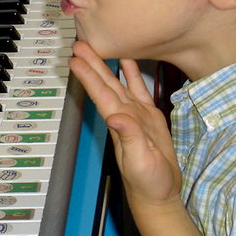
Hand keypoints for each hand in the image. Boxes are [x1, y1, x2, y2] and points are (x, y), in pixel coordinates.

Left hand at [69, 41, 181, 207]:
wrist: (160, 192)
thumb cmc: (147, 182)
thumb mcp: (139, 161)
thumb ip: (129, 137)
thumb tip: (116, 117)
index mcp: (120, 123)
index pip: (100, 94)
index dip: (88, 76)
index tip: (75, 58)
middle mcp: (123, 115)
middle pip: (104, 83)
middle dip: (91, 63)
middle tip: (78, 42)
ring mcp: (135, 114)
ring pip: (117, 83)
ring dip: (106, 65)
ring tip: (98, 45)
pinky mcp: (148, 116)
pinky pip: (138, 89)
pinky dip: (131, 74)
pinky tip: (128, 60)